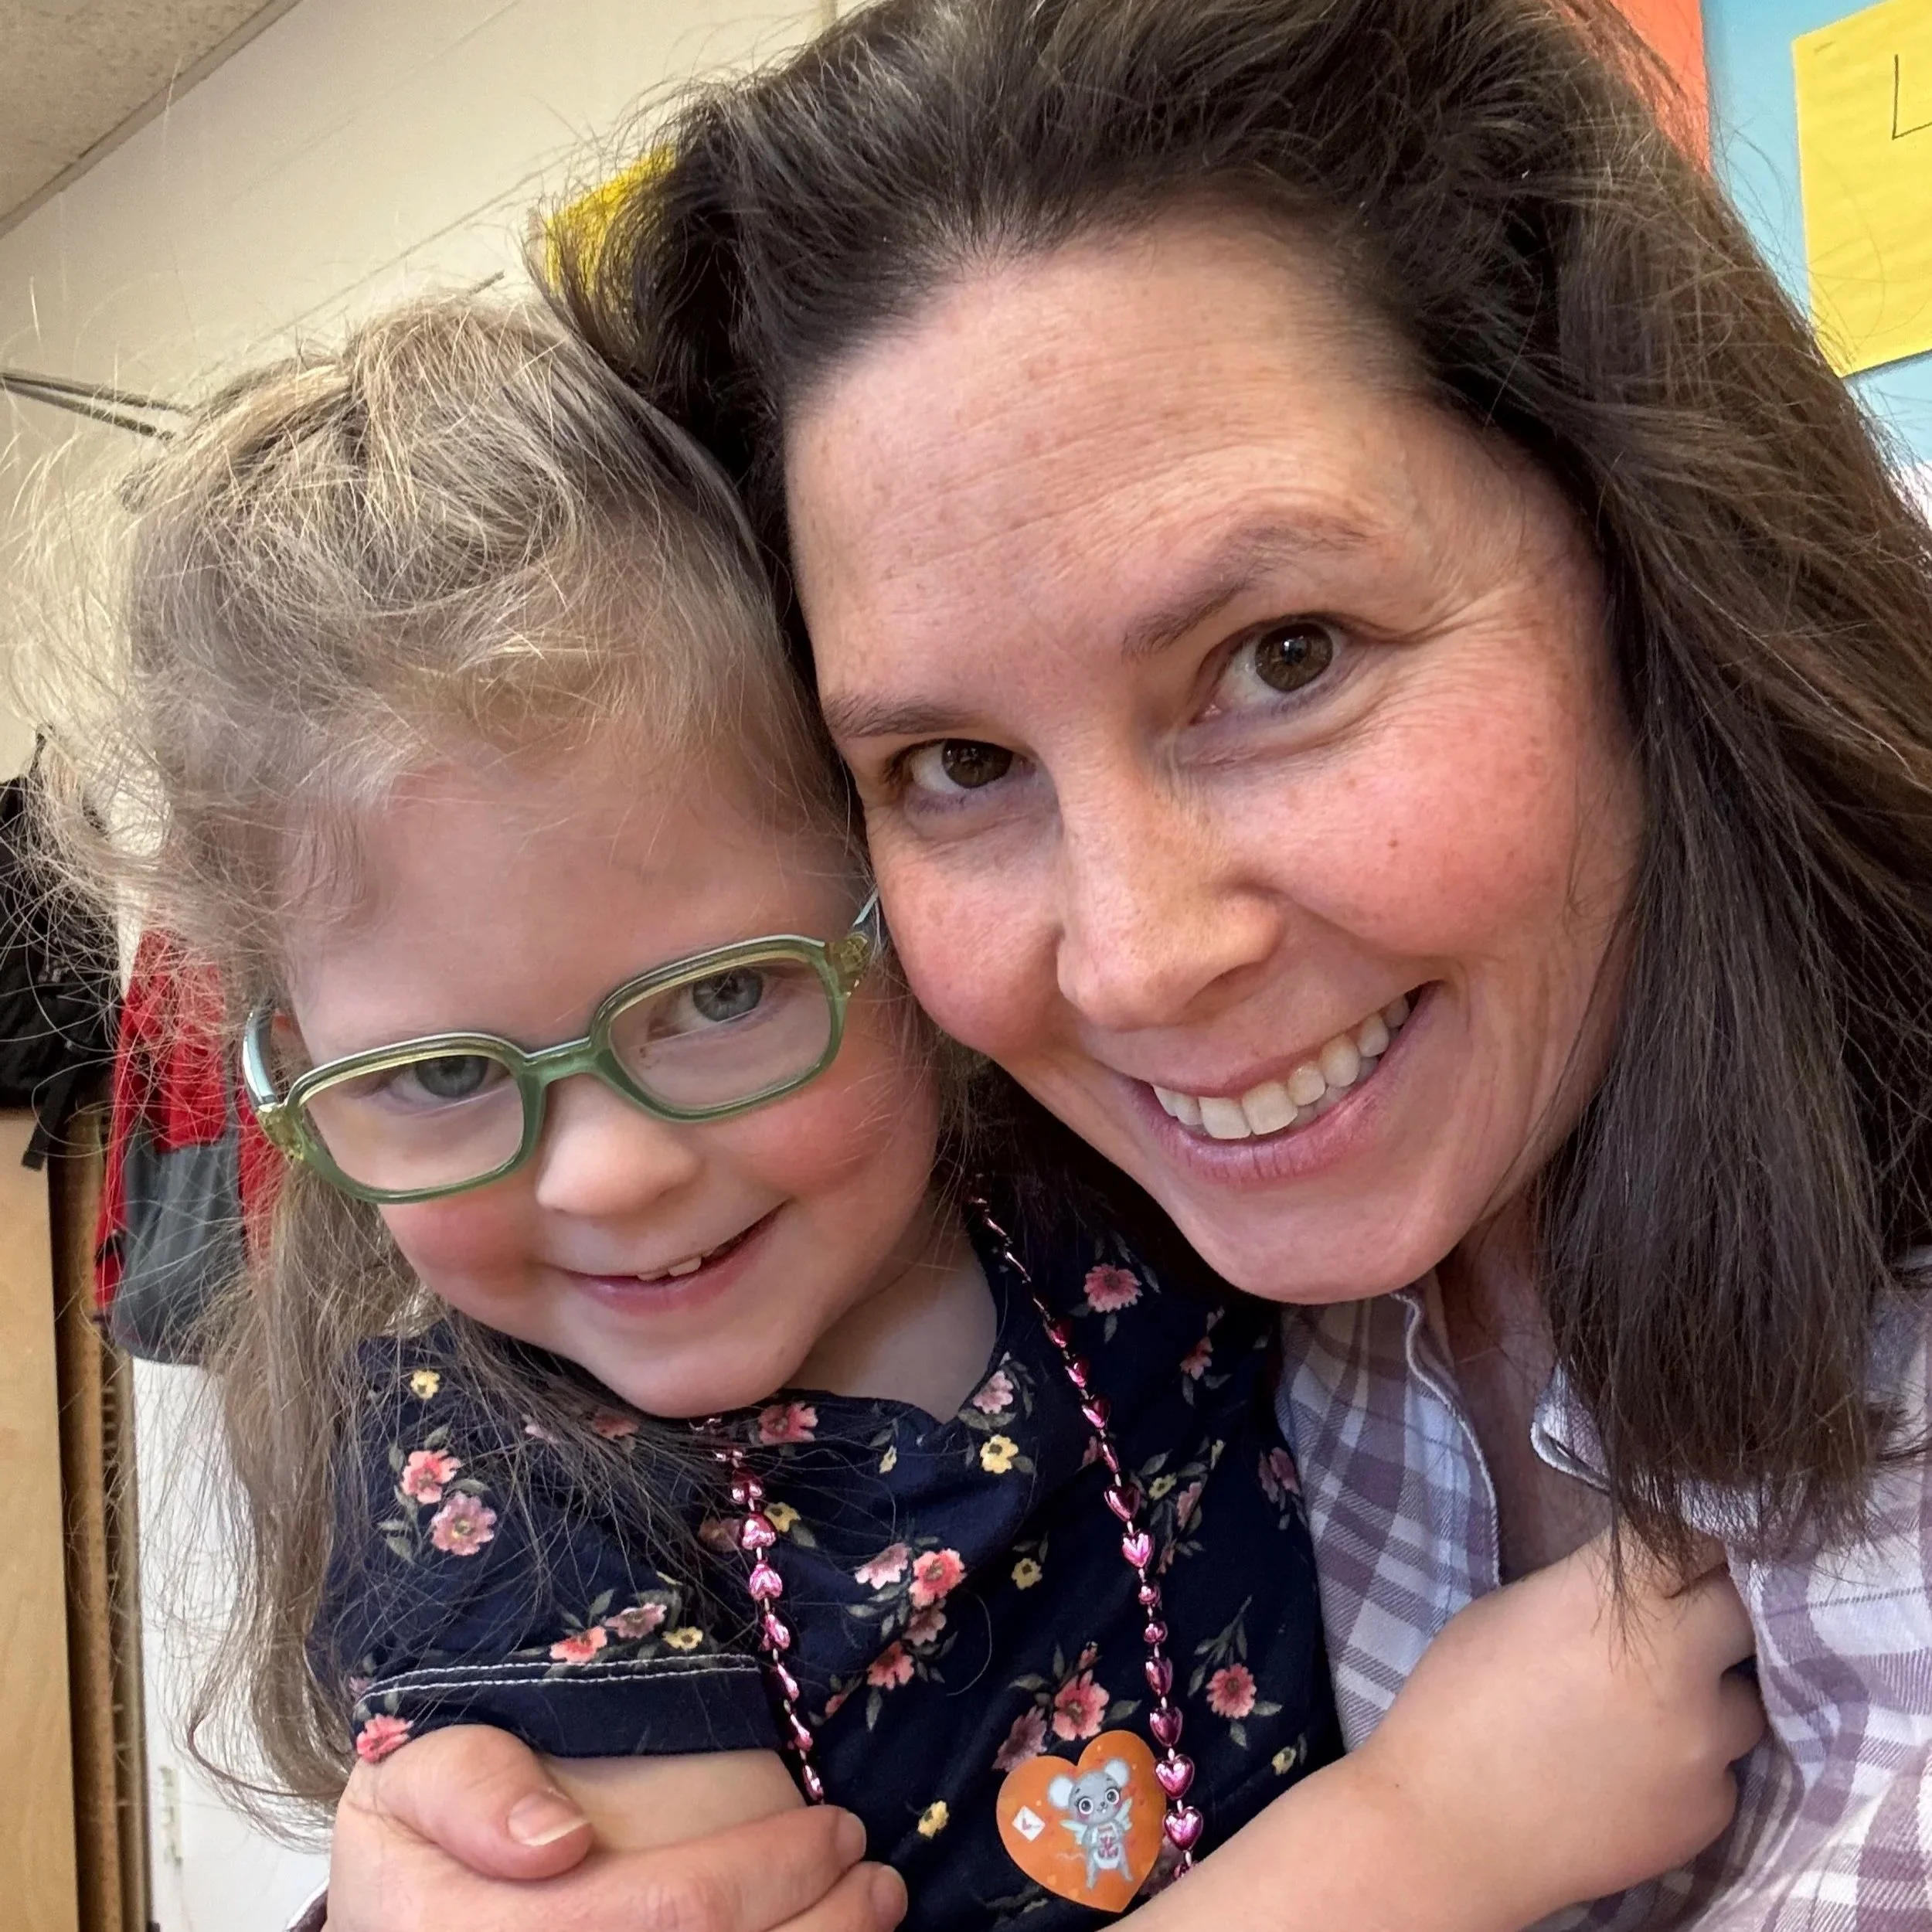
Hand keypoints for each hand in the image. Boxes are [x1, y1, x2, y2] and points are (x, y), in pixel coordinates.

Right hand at [327, 1725, 906, 1931]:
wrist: (393, 1917)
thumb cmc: (417, 1836)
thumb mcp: (408, 1777)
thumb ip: (468, 1786)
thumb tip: (556, 1838)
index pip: (657, 1913)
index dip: (763, 1876)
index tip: (833, 1827)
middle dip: (819, 1929)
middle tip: (879, 1878)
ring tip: (875, 1917)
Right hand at [1353, 1533, 1762, 1924]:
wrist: (1448, 1828)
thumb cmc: (1458, 1700)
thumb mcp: (1514, 1610)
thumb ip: (1593, 1590)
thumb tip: (1644, 1585)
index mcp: (1619, 1598)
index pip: (1705, 1536)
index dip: (1699, 1540)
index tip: (1689, 1550)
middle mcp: (1679, 1662)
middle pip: (1744, 1609)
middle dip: (1713, 1613)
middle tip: (1673, 1627)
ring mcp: (1703, 1743)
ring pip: (1742, 1699)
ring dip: (1709, 1696)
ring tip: (1645, 1715)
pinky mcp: (1710, 1811)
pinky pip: (1722, 1770)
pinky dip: (1690, 1766)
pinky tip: (1632, 1773)